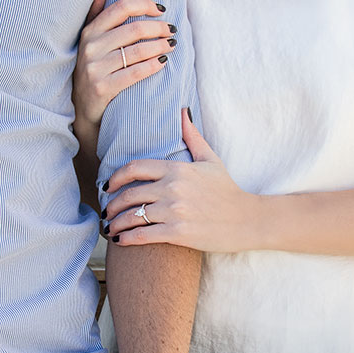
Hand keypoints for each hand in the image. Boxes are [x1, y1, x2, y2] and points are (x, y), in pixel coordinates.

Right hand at [72, 0, 177, 150]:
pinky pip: (135, 73)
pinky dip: (153, 66)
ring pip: (137, 51)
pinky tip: (164, 62)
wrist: (83, 109)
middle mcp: (91, 48)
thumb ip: (96, 14)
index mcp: (89, 31)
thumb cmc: (93, 70)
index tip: (161, 9)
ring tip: (171, 45)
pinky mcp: (102, 88)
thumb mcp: (89, 41)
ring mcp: (95, 68)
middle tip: (172, 31)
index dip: (145, 5)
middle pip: (133, 29)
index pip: (121, 8)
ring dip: (160, 46)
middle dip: (158, 28)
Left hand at [102, 109, 265, 252]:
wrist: (247, 220)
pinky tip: (121, 241)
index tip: (107, 186)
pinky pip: (143, 235)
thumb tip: (182, 111)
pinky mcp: (178, 232)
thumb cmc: (227, 190)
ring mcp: (174, 211)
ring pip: (132, 216)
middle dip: (112, 204)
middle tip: (107, 211)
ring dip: (116, 223)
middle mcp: (172, 188)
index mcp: (176, 169)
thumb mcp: (210, 159)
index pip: (134, 168)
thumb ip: (192, 136)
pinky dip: (127, 239)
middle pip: (129, 194)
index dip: (115, 177)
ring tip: (110, 228)